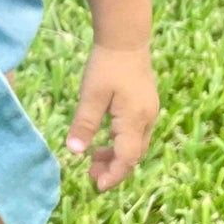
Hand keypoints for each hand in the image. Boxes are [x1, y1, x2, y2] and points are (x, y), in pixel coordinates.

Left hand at [65, 42, 158, 191]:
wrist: (126, 37)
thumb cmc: (107, 65)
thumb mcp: (91, 95)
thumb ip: (84, 124)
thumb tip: (73, 152)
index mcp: (134, 120)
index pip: (127, 158)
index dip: (113, 175)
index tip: (96, 186)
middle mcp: (147, 119)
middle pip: (134, 155)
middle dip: (113, 168)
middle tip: (90, 174)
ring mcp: (149, 112)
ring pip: (136, 145)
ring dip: (117, 155)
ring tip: (93, 159)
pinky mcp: (146, 105)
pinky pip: (136, 133)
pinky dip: (121, 142)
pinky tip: (105, 139)